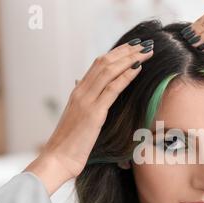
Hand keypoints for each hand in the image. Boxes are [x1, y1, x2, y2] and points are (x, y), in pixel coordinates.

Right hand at [26, 38, 153, 193]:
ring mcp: (86, 101)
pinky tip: (138, 68)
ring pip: (109, 70)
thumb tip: (81, 86)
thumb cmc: (69, 144)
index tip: (132, 47)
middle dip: (126, 50)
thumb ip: (82, 102)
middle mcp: (81, 92)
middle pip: (104, 62)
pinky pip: (112, 89)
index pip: (98, 65)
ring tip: (146, 51)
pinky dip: (126, 76)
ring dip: (130, 58)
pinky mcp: (94, 113)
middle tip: (144, 43)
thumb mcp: (76, 119)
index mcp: (77, 92)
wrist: (57, 159)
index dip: (117, 54)